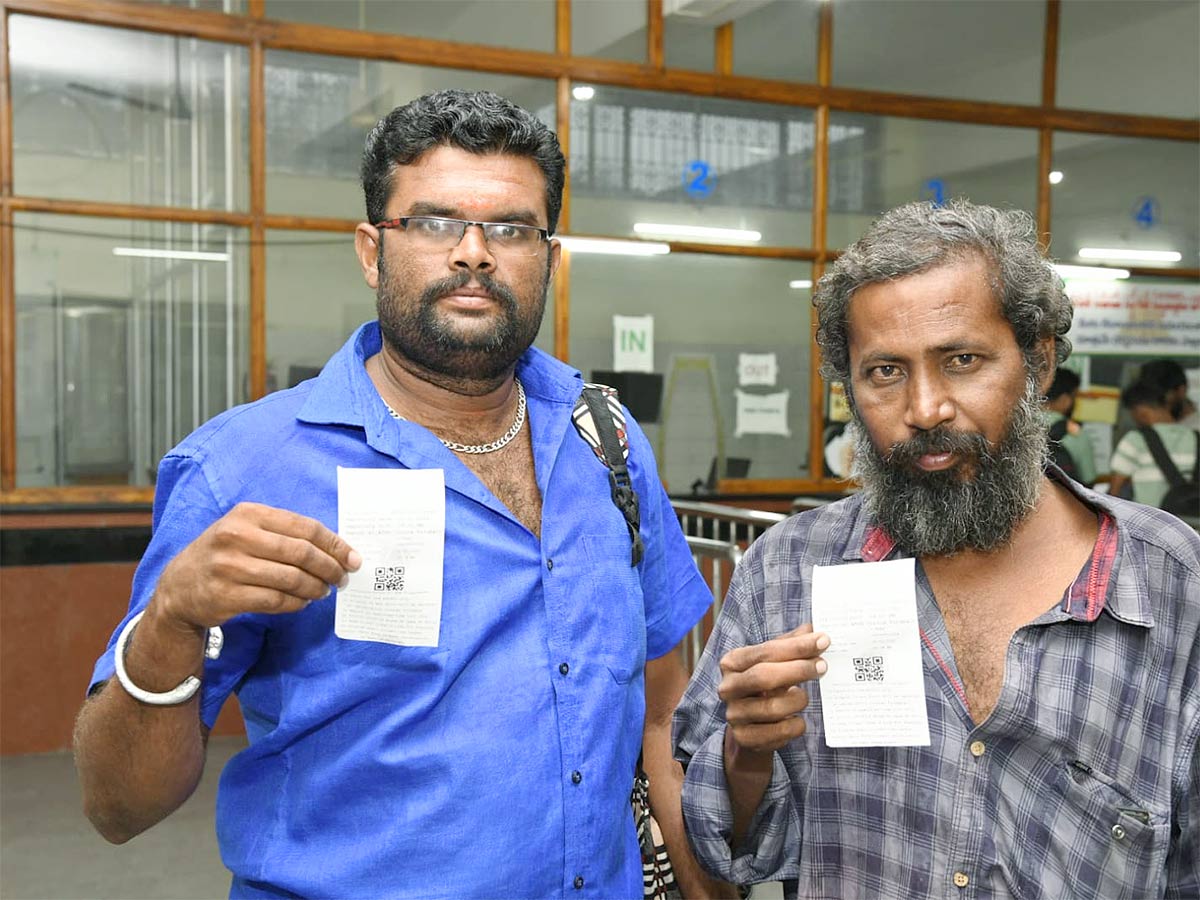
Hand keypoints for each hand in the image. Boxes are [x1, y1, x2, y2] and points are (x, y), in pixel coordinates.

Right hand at [151, 502, 360, 633]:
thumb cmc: (225, 554)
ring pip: (291, 579)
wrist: (179, 586)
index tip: (352, 558)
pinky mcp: (226, 595)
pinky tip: (303, 602)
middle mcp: (237, 536)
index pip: (304, 527)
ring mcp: (229, 567)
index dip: (334, 544)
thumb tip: (336, 549)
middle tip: (342, 578)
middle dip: (329, 568)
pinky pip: (275, 600)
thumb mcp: (247, 530)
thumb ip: (284, 534)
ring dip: (315, 588)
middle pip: (301, 553)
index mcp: (248, 514)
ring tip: (324, 591)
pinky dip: (296, 603)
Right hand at [718, 624, 828, 753]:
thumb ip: (791, 644)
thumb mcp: (773, 662)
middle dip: (798, 670)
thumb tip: (814, 628)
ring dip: (797, 700)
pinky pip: (779, 732)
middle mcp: (728, 687)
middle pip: (764, 676)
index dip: (796, 646)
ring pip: (773, 707)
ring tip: (803, 697)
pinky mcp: (744, 738)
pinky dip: (795, 726)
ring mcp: (734, 714)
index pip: (766, 651)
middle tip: (823, 666)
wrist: (750, 726)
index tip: (824, 640)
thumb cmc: (766, 686)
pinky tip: (796, 719)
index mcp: (732, 662)